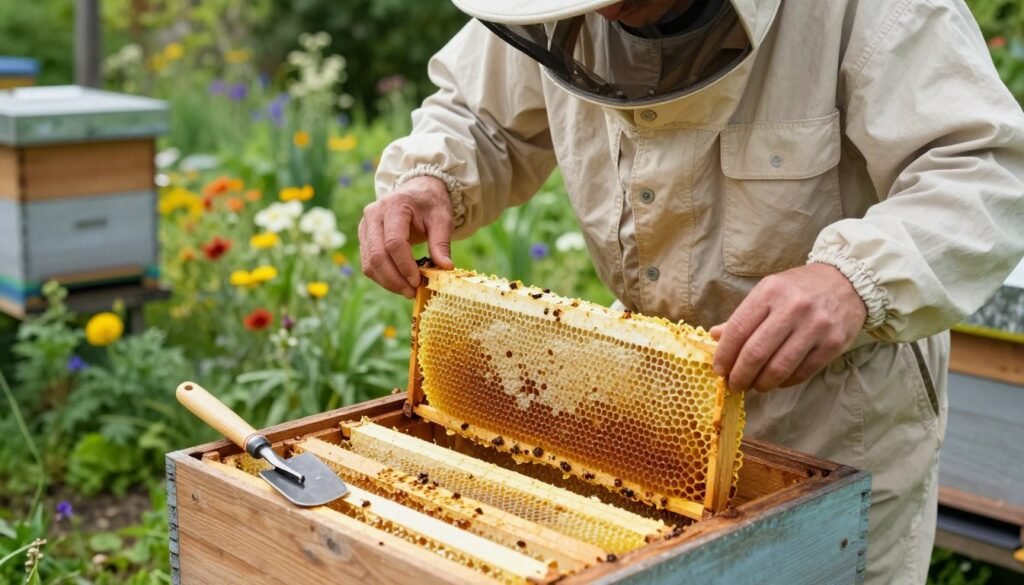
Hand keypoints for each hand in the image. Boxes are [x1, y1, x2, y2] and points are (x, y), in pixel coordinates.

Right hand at [358, 176, 454, 297]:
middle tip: (412, 292)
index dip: (405, 266)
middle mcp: (374, 214)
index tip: (418, 281)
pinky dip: (382, 277)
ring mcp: (365, 225)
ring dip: (387, 281)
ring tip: (407, 291)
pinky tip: (399, 282)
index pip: (394, 242)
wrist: (417, 191)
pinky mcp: (364, 236)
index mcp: (395, 206)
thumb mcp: (442, 219)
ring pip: (368, 262)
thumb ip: (441, 242)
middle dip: (394, 279)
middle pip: (377, 254)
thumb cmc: (431, 204)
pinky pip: (367, 262)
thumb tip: (445, 268)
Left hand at [709, 263, 866, 391]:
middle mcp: (792, 307)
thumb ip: (742, 316)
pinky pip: (801, 373)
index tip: (719, 369)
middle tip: (734, 384)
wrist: (846, 282)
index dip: (724, 355)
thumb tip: (713, 337)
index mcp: (770, 291)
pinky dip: (784, 382)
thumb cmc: (799, 289)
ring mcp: (815, 326)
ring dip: (761, 384)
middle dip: (740, 375)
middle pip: (756, 353)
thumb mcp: (768, 292)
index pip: (738, 330)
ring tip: (754, 386)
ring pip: (778, 368)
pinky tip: (777, 381)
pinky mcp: (833, 344)